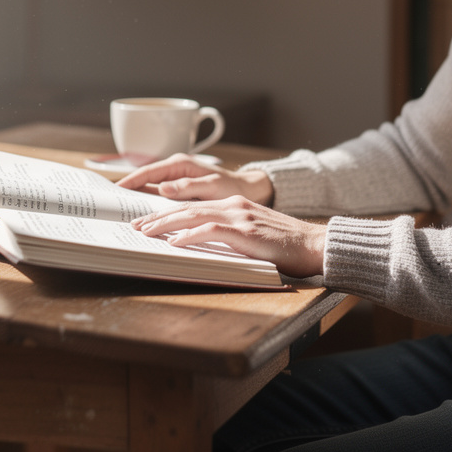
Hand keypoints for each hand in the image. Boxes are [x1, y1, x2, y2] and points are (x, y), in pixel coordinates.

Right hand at [116, 154, 274, 204]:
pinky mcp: (179, 191)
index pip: (148, 171)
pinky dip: (150, 205)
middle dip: (129, 192)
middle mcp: (175, 170)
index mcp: (180, 164)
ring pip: (150, 190)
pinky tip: (143, 216)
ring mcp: (176, 181)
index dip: (130, 180)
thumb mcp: (212, 186)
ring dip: (138, 200)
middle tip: (113, 206)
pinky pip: (159, 197)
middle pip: (145, 180)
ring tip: (123, 214)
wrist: (246, 190)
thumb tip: (163, 188)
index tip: (116, 190)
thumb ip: (188, 186)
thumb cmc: (231, 186)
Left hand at [131, 197, 324, 277]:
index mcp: (235, 205)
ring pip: (194, 215)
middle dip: (158, 216)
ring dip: (166, 224)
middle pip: (188, 208)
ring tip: (145, 232)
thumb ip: (229, 235)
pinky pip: (211, 230)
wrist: (315, 245)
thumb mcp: (253, 235)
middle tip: (136, 226)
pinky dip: (190, 235)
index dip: (168, 213)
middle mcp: (235, 205)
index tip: (148, 221)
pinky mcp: (246, 231)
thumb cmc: (286, 246)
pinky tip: (174, 242)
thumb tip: (200, 245)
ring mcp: (240, 216)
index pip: (194, 207)